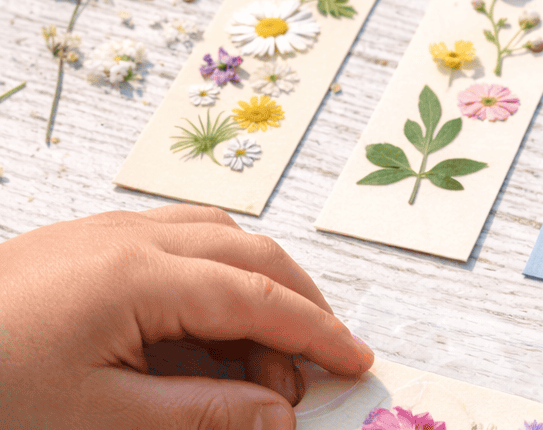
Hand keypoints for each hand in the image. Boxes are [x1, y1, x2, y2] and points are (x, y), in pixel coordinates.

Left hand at [0, 204, 373, 429]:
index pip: (259, 300)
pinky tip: (210, 315)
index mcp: (141, 274)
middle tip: (322, 360)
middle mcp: (135, 235)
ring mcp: (111, 229)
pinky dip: (219, 271)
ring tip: (268, 347)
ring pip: (222, 237)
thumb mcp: (97, 420)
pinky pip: (183, 237)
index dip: (315, 332)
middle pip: (252, 255)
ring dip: (260, 284)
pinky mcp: (90, 239)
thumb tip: (277, 415)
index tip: (355, 361)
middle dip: (300, 302)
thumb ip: (200, 414)